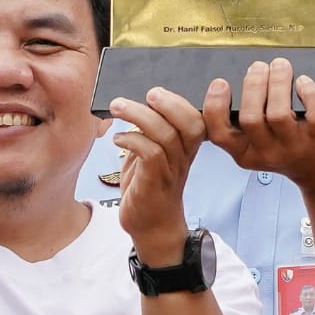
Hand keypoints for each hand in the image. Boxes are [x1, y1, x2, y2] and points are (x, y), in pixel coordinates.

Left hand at [111, 87, 205, 264]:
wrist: (151, 226)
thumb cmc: (148, 187)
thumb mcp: (147, 155)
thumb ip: (145, 132)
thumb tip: (132, 107)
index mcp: (185, 147)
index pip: (197, 119)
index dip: (183, 101)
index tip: (159, 88)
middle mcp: (183, 157)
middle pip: (190, 123)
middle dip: (169, 103)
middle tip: (147, 93)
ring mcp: (171, 170)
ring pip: (165, 135)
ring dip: (139, 116)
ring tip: (117, 107)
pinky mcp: (155, 182)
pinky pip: (150, 154)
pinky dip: (132, 139)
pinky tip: (117, 138)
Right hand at [201, 58, 314, 196]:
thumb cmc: (291, 152)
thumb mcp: (259, 147)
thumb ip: (244, 124)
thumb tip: (239, 82)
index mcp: (247, 153)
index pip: (220, 135)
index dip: (215, 106)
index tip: (220, 83)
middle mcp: (269, 153)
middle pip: (250, 118)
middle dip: (252, 85)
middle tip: (258, 67)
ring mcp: (296, 147)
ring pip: (278, 114)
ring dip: (278, 83)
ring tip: (280, 66)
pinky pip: (313, 112)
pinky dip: (307, 92)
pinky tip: (304, 81)